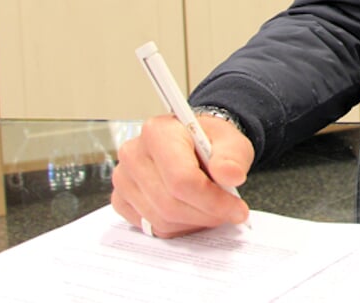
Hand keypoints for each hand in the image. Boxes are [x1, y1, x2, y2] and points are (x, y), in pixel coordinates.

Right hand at [110, 114, 252, 237]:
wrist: (190, 142)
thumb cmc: (208, 140)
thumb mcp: (231, 141)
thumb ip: (233, 156)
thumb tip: (232, 175)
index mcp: (158, 132)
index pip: (182, 179)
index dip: (212, 200)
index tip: (238, 209)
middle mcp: (133, 154)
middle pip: (171, 203)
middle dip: (207, 214)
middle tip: (230, 213)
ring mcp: (123, 179)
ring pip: (161, 219)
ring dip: (194, 222)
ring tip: (212, 209)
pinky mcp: (120, 200)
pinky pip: (151, 227)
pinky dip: (178, 227)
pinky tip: (192, 213)